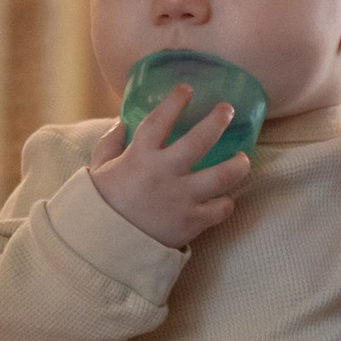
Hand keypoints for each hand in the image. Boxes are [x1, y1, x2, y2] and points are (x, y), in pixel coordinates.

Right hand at [90, 85, 239, 247]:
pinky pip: (221, 209)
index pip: (159, 120)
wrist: (103, 250)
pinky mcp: (191, 222)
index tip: (187, 89)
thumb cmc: (99, 208)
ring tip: (243, 159)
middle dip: (218, 120)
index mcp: (139, 157)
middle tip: (228, 110)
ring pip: (223, 175)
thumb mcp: (97, 171)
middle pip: (200, 140)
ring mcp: (181, 198)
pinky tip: (224, 199)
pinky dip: (225, 203)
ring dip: (238, 164)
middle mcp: (164, 173)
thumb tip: (121, 123)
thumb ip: (110, 145)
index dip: (175, 101)